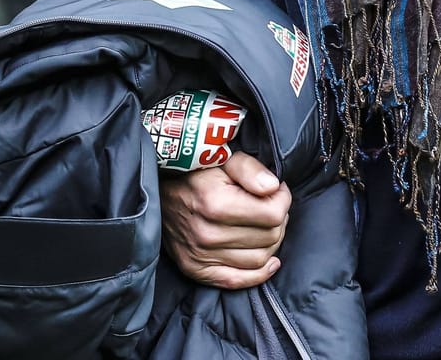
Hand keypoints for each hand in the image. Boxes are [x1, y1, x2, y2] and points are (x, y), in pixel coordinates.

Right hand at [158, 150, 290, 287]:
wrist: (157, 194)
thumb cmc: (195, 173)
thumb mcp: (222, 159)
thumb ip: (249, 169)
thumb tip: (273, 187)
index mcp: (215, 203)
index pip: (273, 213)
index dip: (282, 199)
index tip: (276, 190)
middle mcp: (207, 234)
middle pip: (269, 237)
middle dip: (278, 219)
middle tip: (271, 205)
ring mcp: (200, 255)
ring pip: (260, 258)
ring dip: (271, 242)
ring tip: (265, 225)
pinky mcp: (196, 269)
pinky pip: (238, 281)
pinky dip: (260, 274)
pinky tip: (270, 262)